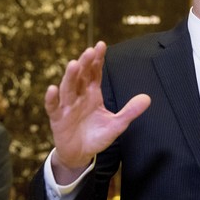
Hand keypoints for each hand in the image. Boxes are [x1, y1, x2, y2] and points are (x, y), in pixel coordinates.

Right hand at [45, 41, 150, 183]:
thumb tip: (147, 98)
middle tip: (90, 51)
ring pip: (67, 88)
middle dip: (85, 64)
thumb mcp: (117, 124)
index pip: (95, 73)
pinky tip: (52, 89)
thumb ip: (130, 111)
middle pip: (81, 76)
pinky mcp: (57, 119)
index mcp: (92, 94)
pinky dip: (51, 99)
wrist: (81, 154)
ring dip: (70, 76)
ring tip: (74, 64)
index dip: (97, 60)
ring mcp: (67, 106)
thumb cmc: (97, 136)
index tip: (101, 45)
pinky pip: (53, 107)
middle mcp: (79, 96)